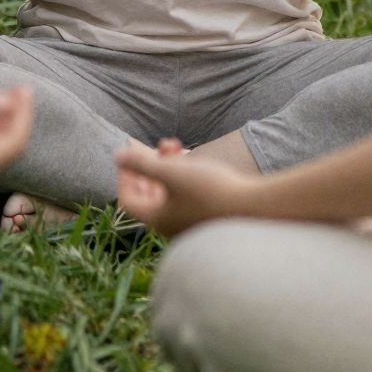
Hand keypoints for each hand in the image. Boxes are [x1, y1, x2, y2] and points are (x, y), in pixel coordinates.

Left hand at [115, 137, 260, 237]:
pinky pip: (186, 197)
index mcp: (157, 219)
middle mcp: (170, 226)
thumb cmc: (209, 190)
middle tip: (158, 148)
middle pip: (148, 197)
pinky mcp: (207, 218)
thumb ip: (142, 163)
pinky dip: (183, 177)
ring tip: (176, 146)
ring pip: (169, 193)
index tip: (128, 156)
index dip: (124, 176)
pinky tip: (194, 160)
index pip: (127, 200)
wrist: (254, 208)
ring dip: (168, 168)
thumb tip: (117, 155)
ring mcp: (190, 224)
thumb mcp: (171, 172)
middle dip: (149, 167)